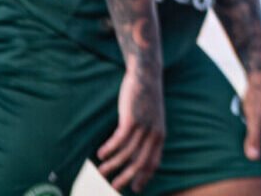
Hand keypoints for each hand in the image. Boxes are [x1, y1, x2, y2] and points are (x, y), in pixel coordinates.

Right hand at [98, 64, 165, 192]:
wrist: (147, 75)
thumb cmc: (146, 100)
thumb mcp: (151, 120)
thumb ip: (145, 137)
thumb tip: (135, 156)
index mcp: (160, 135)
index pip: (153, 163)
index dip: (144, 177)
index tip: (134, 189)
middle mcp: (154, 133)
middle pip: (140, 163)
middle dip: (126, 177)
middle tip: (114, 187)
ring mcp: (144, 126)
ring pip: (127, 153)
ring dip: (112, 165)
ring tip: (100, 172)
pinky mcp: (132, 118)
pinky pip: (119, 139)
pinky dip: (109, 149)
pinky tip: (100, 154)